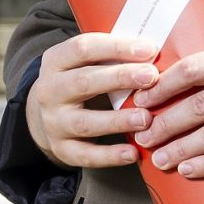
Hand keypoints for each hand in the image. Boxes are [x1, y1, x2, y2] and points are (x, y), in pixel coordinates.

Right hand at [24, 30, 159, 171]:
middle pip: (85, 82)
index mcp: (56, 60)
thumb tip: (154, 50)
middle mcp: (50, 90)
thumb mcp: (87, 62)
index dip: (116, 47)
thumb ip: (112, 56)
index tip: (149, 50)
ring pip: (85, 122)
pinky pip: (86, 155)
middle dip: (120, 78)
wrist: (49, 113)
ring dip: (117, 120)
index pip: (84, 48)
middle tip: (152, 78)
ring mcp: (53, 122)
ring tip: (146, 118)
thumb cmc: (82, 79)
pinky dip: (110, 156)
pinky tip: (133, 152)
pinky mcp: (62, 149)